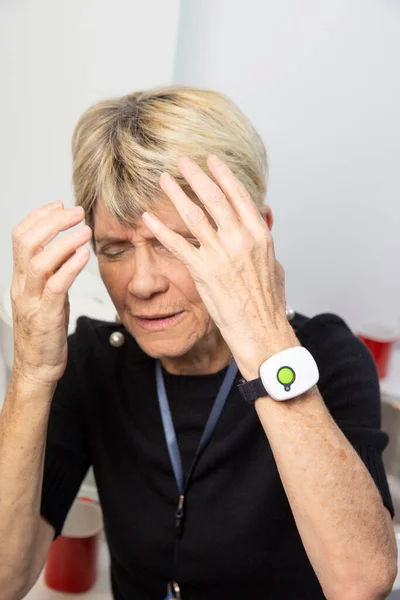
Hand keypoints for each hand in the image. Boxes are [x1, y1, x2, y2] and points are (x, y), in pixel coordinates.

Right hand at [10, 201, 91, 385]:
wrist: (37, 369)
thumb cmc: (45, 333)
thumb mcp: (45, 296)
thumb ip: (52, 273)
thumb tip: (67, 249)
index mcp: (20, 279)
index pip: (20, 237)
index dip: (39, 216)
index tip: (59, 204)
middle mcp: (22, 286)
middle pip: (25, 242)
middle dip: (51, 221)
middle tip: (76, 212)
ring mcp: (32, 301)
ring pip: (39, 260)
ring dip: (64, 240)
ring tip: (85, 230)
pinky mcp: (46, 316)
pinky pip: (56, 285)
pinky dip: (70, 266)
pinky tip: (84, 255)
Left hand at [142, 155, 294, 378]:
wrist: (261, 329)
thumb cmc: (267, 301)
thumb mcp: (274, 263)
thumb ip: (264, 239)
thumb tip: (262, 219)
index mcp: (258, 234)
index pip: (238, 195)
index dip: (223, 175)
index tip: (211, 161)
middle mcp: (240, 239)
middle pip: (214, 198)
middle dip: (196, 176)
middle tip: (182, 161)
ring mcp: (220, 254)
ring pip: (193, 216)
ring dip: (175, 195)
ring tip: (163, 180)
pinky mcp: (203, 271)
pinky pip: (177, 245)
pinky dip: (160, 229)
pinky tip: (148, 218)